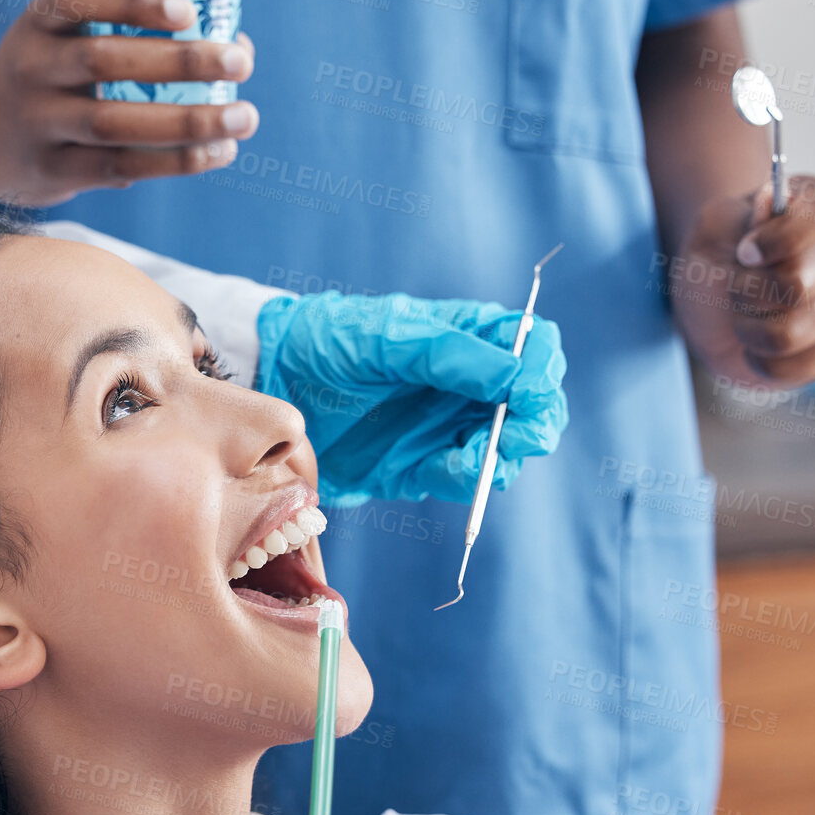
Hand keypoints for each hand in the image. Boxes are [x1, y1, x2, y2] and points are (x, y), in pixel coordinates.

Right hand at [0, 0, 257, 205]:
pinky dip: (175, 161)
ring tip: (244, 116)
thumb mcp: (67, 41)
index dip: (131, 3)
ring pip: (115, 124)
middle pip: (103, 62)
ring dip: (188, 122)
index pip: (76, 0)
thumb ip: (136, 38)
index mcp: (39, 23)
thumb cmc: (55, 75)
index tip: (187, 12)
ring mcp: (39, 123)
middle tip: (239, 61)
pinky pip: (120, 168)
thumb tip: (236, 44)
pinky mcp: (54, 170)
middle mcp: (32, 69)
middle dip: (179, 61)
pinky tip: (219, 152)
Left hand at [254, 292, 567, 505]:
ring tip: (469, 457)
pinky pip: (462, 478)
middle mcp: (466, 382)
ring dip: (501, 456)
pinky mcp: (420, 464)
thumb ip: (452, 354)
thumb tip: (519, 375)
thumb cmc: (328, 341)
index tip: (528, 392)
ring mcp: (446, 425)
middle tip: (515, 437)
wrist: (272, 383)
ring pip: (507, 449)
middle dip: (534, 423)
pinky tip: (445, 468)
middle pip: (533, 404)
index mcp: (466, 336)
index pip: (533, 346)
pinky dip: (465, 478)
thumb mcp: (387, 337)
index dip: (542, 370)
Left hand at [670, 174, 814, 386]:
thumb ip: (737, 219)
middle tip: (738, 285)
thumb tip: (770, 205)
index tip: (744, 253)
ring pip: (790, 332)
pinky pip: (792, 365)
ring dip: (748, 327)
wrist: (726, 304)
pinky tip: (762, 340)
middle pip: (795, 284)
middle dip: (746, 290)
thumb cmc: (723, 257)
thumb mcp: (716, 229)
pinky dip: (760, 358)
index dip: (773, 244)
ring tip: (748, 313)